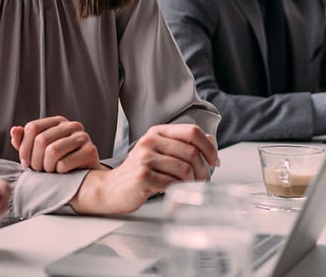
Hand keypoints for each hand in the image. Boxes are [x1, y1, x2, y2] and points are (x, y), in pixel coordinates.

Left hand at [10, 115, 101, 172]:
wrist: (83, 177)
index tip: (26, 162)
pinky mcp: (90, 151)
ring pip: (52, 151)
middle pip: (41, 140)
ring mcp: (83, 137)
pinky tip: (63, 172)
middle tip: (39, 169)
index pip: (32, 127)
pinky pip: (64, 163)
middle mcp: (72, 125)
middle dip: (35, 160)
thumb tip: (15, 130)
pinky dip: (59, 172)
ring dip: (47, 167)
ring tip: (50, 171)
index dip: (24, 148)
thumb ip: (24, 141)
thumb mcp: (38, 151)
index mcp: (58, 121)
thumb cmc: (58, 163)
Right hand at [69, 124, 219, 214]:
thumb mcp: (160, 152)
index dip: (208, 147)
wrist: (111, 189)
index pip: (192, 132)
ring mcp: (145, 158)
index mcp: (157, 132)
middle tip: (203, 180)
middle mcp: (150, 141)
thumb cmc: (138, 172)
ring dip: (192, 182)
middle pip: (191, 152)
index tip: (214, 161)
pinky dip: (179, 190)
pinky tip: (176, 192)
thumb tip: (210, 140)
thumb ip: (182, 145)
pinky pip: (172, 182)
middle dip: (202, 169)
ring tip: (189, 188)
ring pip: (184, 168)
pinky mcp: (142, 176)